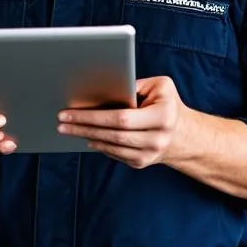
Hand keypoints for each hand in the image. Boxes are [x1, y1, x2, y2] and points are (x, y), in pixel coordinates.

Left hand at [57, 76, 188, 168]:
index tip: (71, 112)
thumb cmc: (168, 103)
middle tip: (61, 121)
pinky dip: (98, 144)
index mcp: (162, 117)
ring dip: (86, 136)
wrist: (184, 135)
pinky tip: (86, 136)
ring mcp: (149, 155)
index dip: (93, 116)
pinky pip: (114, 154)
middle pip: (112, 134)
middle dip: (83, 127)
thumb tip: (104, 86)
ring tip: (67, 128)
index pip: (121, 118)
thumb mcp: (160, 86)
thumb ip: (134, 84)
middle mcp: (156, 139)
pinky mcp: (141, 163)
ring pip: (111, 146)